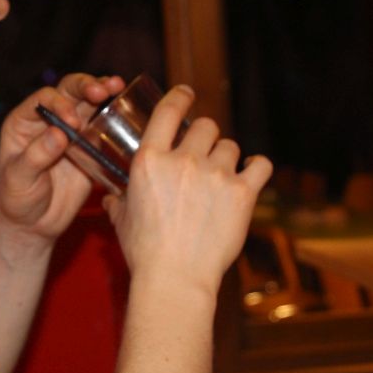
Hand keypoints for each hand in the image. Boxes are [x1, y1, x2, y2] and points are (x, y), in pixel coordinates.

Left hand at [0, 73, 124, 246]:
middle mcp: (48, 120)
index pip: (44, 100)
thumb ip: (35, 156)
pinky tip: (127, 108)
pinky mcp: (89, 147)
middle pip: (68, 92)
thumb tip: (59, 133)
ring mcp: (71, 132)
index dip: (59, 103)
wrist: (34, 225)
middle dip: (85, 86)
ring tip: (117, 85)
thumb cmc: (16, 201)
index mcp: (24, 122)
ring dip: (103, 91)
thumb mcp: (18, 179)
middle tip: (101, 91)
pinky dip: (114, 116)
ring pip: (88, 103)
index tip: (72, 121)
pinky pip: (102, 126)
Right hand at [104, 86, 271, 296]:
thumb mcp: (121, 219)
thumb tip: (112, 197)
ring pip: (231, 146)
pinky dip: (257, 168)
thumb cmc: (144, 253)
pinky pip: (260, 166)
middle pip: (206, 126)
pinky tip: (252, 173)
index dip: (181, 97)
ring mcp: (215, 175)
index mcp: (150, 160)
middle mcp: (184, 160)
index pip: (168, 111)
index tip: (187, 93)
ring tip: (221, 175)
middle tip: (204, 154)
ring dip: (227, 157)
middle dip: (206, 137)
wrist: (175, 279)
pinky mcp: (242, 194)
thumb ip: (118, 200)